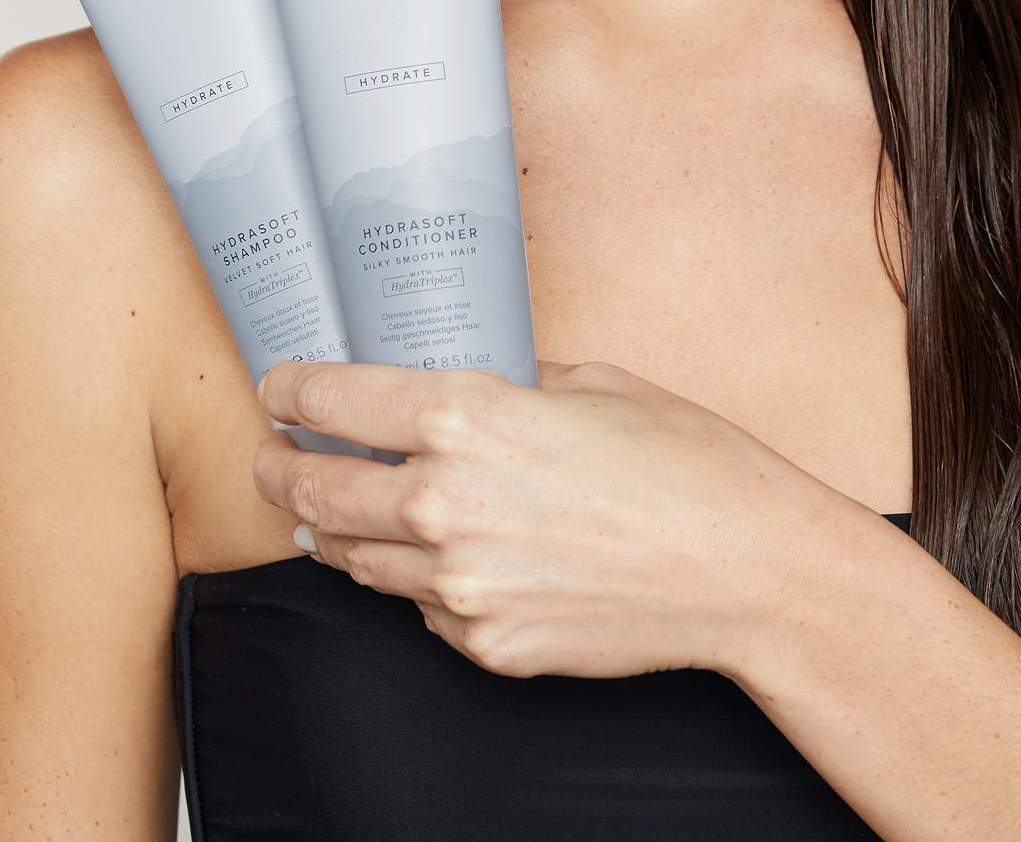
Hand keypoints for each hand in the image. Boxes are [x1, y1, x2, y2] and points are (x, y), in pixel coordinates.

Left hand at [251, 358, 857, 680]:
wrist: (746, 569)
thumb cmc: (684, 463)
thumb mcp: (593, 381)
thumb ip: (513, 380)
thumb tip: (475, 378)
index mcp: (467, 419)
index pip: (333, 401)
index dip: (290, 391)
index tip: (278, 387)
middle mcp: (445, 503)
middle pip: (318, 488)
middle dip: (283, 467)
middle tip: (275, 455)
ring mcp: (460, 585)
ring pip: (357, 558)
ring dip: (336, 528)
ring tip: (329, 508)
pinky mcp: (485, 643)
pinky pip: (420, 608)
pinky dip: (414, 580)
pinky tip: (435, 557)